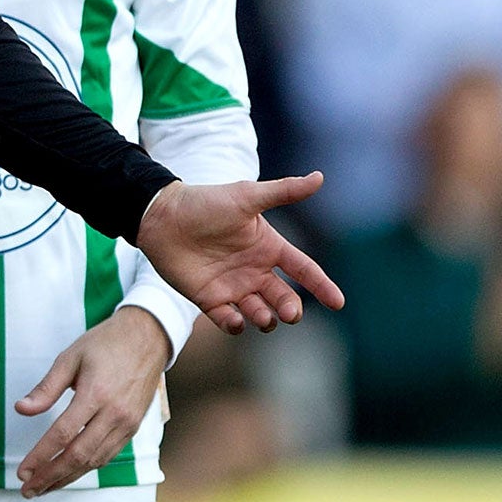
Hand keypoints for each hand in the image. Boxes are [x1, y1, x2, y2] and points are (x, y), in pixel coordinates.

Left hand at [12, 306, 170, 496]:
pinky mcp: (133, 426)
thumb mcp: (71, 357)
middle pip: (78, 455)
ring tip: (45, 486)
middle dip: (50, 477)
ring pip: (94, 461)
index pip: (63, 434)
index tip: (23, 471)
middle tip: (29, 489)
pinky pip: (108, 455)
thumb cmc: (107, 343)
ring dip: (67, 478)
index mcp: (96, 392)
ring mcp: (127, 422)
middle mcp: (114, 412)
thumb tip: (21, 409)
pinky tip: (71, 471)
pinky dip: (87, 467)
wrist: (148, 336)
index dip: (40, 456)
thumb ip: (46, 388)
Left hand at [134, 174, 343, 334]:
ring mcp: (233, 287)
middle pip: (283, 297)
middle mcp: (254, 270)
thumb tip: (319, 177)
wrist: (163, 216)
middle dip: (291, 307)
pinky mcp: (210, 300)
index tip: (339, 302)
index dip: (321, 285)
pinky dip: (236, 325)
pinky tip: (237, 321)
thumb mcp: (247, 197)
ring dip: (266, 318)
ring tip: (264, 316)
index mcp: (268, 246)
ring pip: (260, 312)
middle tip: (291, 313)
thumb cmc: (207, 203)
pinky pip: (228, 320)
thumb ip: (283, 191)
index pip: (302, 268)